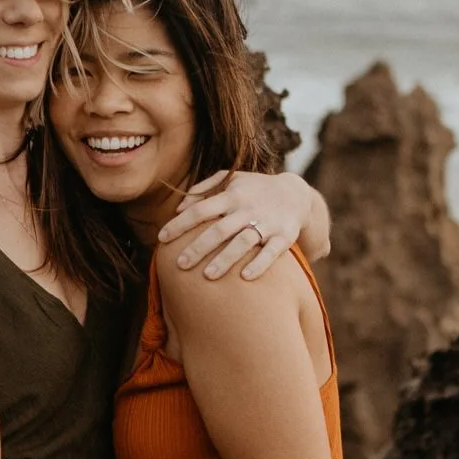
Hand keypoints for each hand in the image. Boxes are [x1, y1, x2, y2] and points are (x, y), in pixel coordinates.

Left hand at [160, 169, 315, 283]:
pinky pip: (271, 252)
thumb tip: (179, 207)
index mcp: (232, 195)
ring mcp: (267, 223)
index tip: (162, 239)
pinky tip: (244, 277)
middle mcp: (248, 209)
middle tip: (180, 265)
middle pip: (219, 229)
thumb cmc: (255, 190)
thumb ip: (204, 188)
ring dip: (225, 259)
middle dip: (198, 247)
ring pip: (243, 242)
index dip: (180, 224)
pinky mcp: (284, 237)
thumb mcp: (232, 180)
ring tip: (207, 276)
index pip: (200, 210)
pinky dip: (259, 264)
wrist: (296, 194)